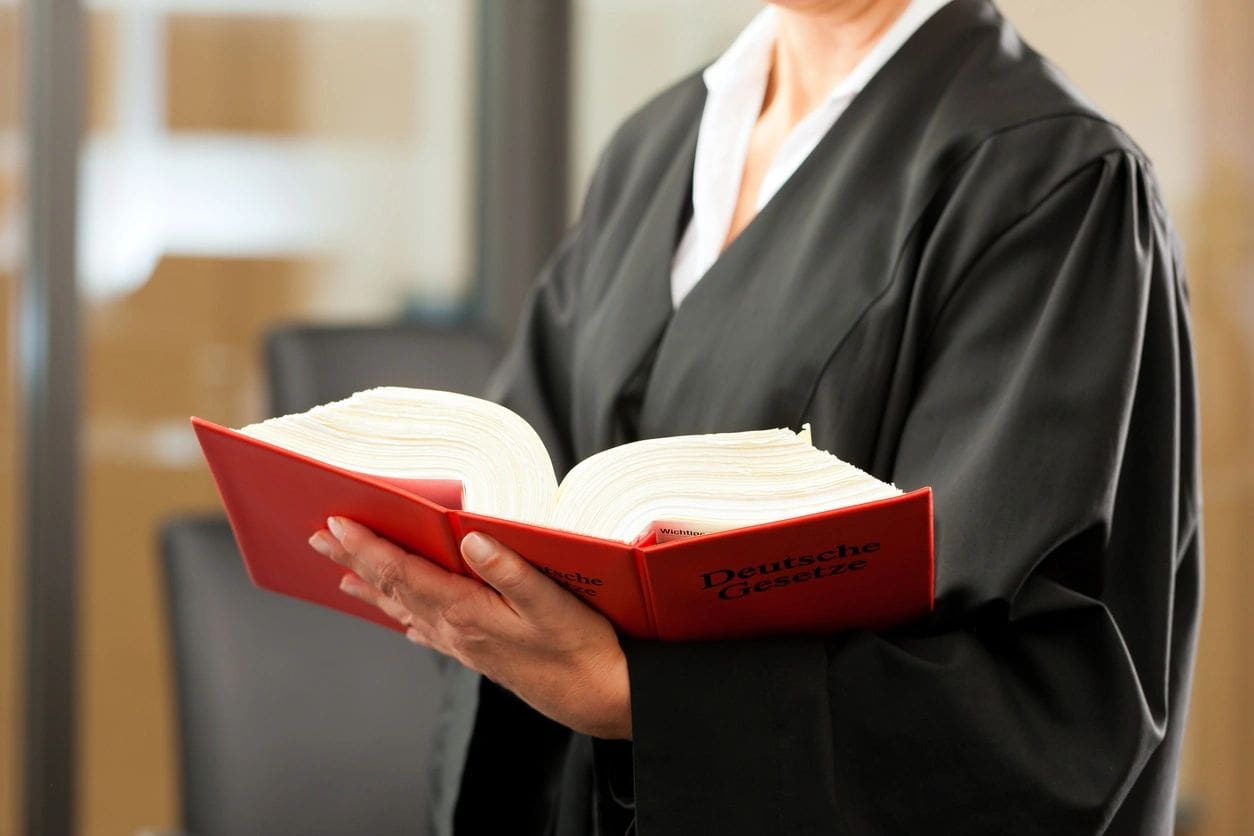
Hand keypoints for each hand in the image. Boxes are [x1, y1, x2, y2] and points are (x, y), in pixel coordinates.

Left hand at [308, 518, 631, 739]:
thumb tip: (471, 538)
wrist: (601, 699)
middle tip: (319, 540)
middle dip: (356, 562)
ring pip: (407, 610)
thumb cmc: (583, 650)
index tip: (337, 522)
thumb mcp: (552, 604)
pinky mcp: (481, 654)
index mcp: (468, 611)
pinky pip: (431, 632)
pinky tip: (404, 620)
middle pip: (394, 589)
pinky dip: (409, 618)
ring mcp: (466, 645)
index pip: (404, 573)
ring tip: (344, 577)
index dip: (368, 547)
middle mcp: (457, 630)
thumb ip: (510, 570)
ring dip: (374, 589)